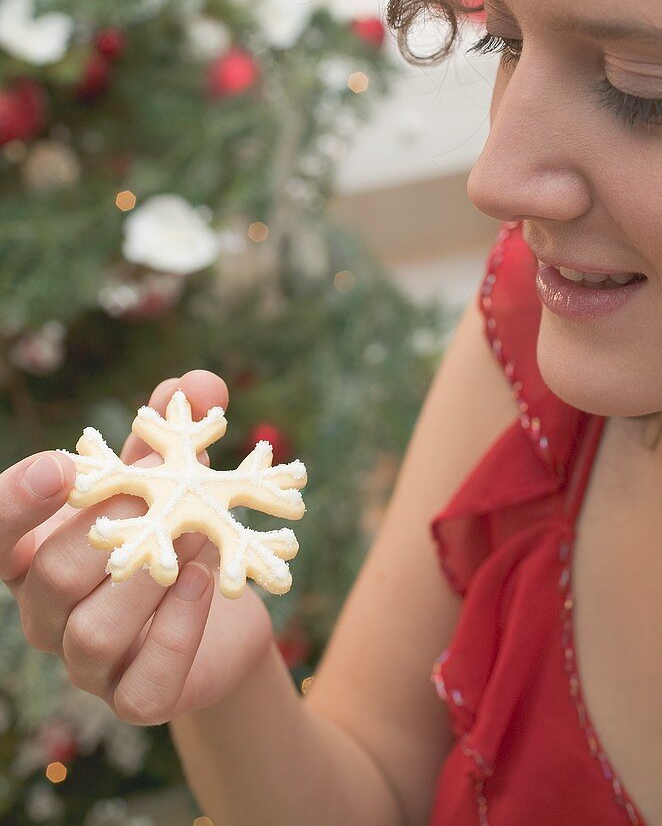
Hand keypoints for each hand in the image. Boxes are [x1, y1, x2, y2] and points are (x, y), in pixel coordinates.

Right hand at [0, 370, 275, 725]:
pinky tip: (204, 583)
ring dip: (148, 579)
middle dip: (108, 529)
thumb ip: (172, 433)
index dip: (18, 502)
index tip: (60, 465)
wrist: (221, 607)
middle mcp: (47, 610)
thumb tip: (200, 384)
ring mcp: (85, 663)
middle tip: (161, 493)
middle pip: (50, 578)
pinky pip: (143, 684)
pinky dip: (176, 633)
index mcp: (35, 551)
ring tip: (197, 534)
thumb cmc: (173, 528)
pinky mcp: (134, 698)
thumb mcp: (169, 476)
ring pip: (90, 634)